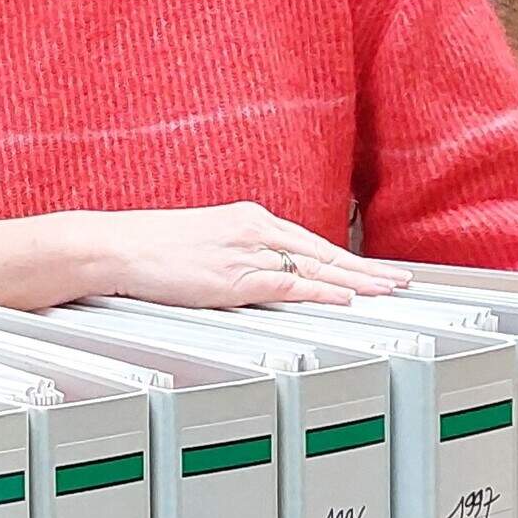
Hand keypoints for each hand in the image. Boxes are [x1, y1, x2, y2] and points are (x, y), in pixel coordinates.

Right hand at [90, 203, 408, 309]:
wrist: (118, 247)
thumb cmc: (150, 248)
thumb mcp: (204, 244)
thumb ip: (236, 257)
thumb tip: (256, 278)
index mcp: (248, 218)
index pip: (309, 241)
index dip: (345, 258)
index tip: (371, 269)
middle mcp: (254, 230)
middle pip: (323, 252)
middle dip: (364, 269)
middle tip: (399, 280)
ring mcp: (247, 253)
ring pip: (315, 268)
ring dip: (355, 282)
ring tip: (387, 291)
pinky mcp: (235, 277)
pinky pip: (289, 286)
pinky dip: (320, 293)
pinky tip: (343, 299)